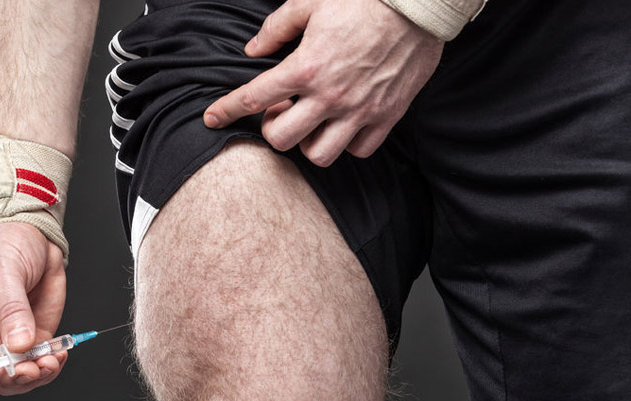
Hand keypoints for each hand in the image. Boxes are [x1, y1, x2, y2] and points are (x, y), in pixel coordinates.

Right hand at [0, 222, 66, 394]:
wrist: (35, 236)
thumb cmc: (4, 243)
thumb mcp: (4, 270)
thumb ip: (12, 308)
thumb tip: (19, 345)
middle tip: (25, 370)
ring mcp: (1, 340)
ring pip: (7, 377)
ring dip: (28, 378)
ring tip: (48, 363)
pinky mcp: (28, 341)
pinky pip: (33, 366)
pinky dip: (46, 369)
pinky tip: (57, 357)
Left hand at [203, 0, 443, 166]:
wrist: (418, 5)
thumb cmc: (363, 0)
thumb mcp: (310, 3)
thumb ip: (276, 29)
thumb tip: (252, 50)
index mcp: (305, 67)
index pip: (252, 98)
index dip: (225, 111)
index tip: (212, 118)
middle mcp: (329, 96)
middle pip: (281, 139)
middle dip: (272, 128)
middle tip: (281, 111)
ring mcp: (359, 110)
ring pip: (319, 154)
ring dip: (308, 141)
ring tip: (313, 121)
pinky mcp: (386, 116)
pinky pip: (359, 150)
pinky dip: (347, 144)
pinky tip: (344, 124)